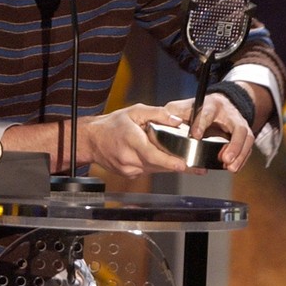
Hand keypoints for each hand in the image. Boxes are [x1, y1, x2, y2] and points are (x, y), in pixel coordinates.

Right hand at [81, 103, 201, 177]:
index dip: (169, 161)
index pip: (153, 155)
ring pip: (154, 170)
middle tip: (194, 166)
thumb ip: (157, 114)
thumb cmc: (112, 124)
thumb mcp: (135, 111)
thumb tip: (176, 121)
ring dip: (166, 165)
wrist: (91, 139)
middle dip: (176, 164)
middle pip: (157, 165)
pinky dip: (154, 165)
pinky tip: (155, 157)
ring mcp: (127, 168)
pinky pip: (147, 171)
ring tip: (178, 160)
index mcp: (131, 140)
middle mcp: (128, 158)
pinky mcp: (128, 174)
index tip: (183, 165)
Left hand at [166, 92, 254, 171]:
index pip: (207, 113)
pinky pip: (248, 147)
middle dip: (233, 144)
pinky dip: (242, 158)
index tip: (195, 135)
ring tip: (231, 167)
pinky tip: (235, 167)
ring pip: (246, 138)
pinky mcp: (244, 134)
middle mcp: (229, 114)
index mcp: (211, 105)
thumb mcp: (184, 107)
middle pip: (237, 128)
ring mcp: (239, 124)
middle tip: (225, 159)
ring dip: (240, 154)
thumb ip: (173, 114)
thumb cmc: (200, 108)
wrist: (221, 104)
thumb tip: (163, 122)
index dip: (201, 124)